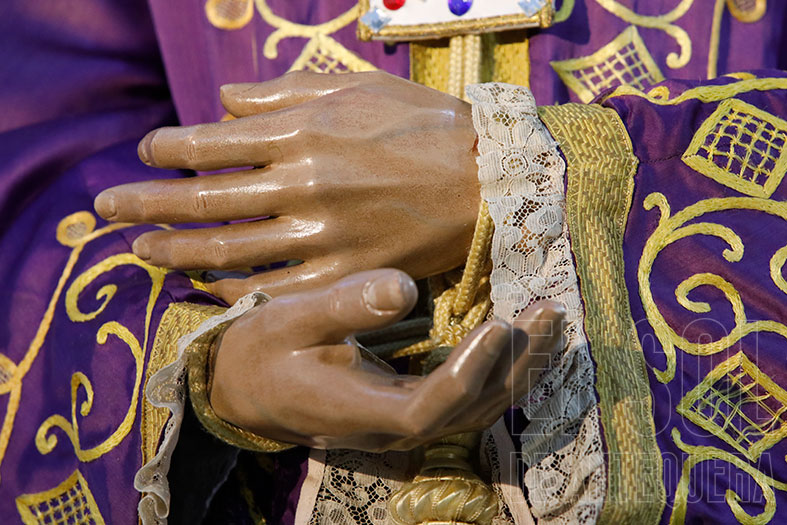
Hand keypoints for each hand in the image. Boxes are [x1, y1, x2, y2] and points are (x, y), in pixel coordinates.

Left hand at [94, 71, 479, 301]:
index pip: (210, 142)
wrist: (488, 181)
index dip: (166, 149)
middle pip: (203, 200)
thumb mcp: (357, 89)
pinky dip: (234, 289)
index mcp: (303, 131)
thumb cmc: (424, 126)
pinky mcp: (345, 273)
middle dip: (145, 205)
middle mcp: (303, 182)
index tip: (145, 153)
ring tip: (141, 253)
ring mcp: (323, 234)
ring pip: (229, 250)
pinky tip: (207, 288)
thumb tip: (224, 100)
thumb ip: (285, 93)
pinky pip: (275, 289)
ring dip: (175, 252)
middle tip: (106, 211)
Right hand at [210, 268, 564, 451]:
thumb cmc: (263, 351)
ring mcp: (403, 426)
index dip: (468, 372)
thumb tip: (404, 287)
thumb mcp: (291, 320)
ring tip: (550, 324)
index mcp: (359, 411)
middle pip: (469, 411)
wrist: (245, 388)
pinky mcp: (409, 412)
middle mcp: (390, 429)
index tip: (500, 326)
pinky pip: (467, 401)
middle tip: (551, 313)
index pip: (428, 407)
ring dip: (519, 371)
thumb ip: (345, 307)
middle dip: (516, 366)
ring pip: (476, 411)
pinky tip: (520, 343)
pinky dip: (501, 374)